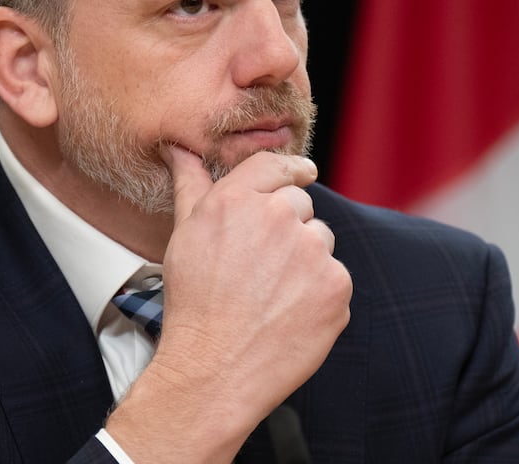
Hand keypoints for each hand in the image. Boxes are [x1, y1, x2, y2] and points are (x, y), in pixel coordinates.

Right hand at [106, 145, 350, 462]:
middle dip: (287, 227)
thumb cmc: (193, 303)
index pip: (276, 165)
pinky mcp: (337, 286)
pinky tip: (288, 314)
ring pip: (320, 241)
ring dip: (305, 260)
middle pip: (300, 204)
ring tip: (271, 294)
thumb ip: (191, 185)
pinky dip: (319, 294)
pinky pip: (335, 278)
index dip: (291, 170)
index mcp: (238, 199)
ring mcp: (313, 252)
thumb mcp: (185, 236)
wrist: (213, 369)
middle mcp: (279, 216)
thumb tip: (181, 148)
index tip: (302, 175)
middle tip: (260, 266)